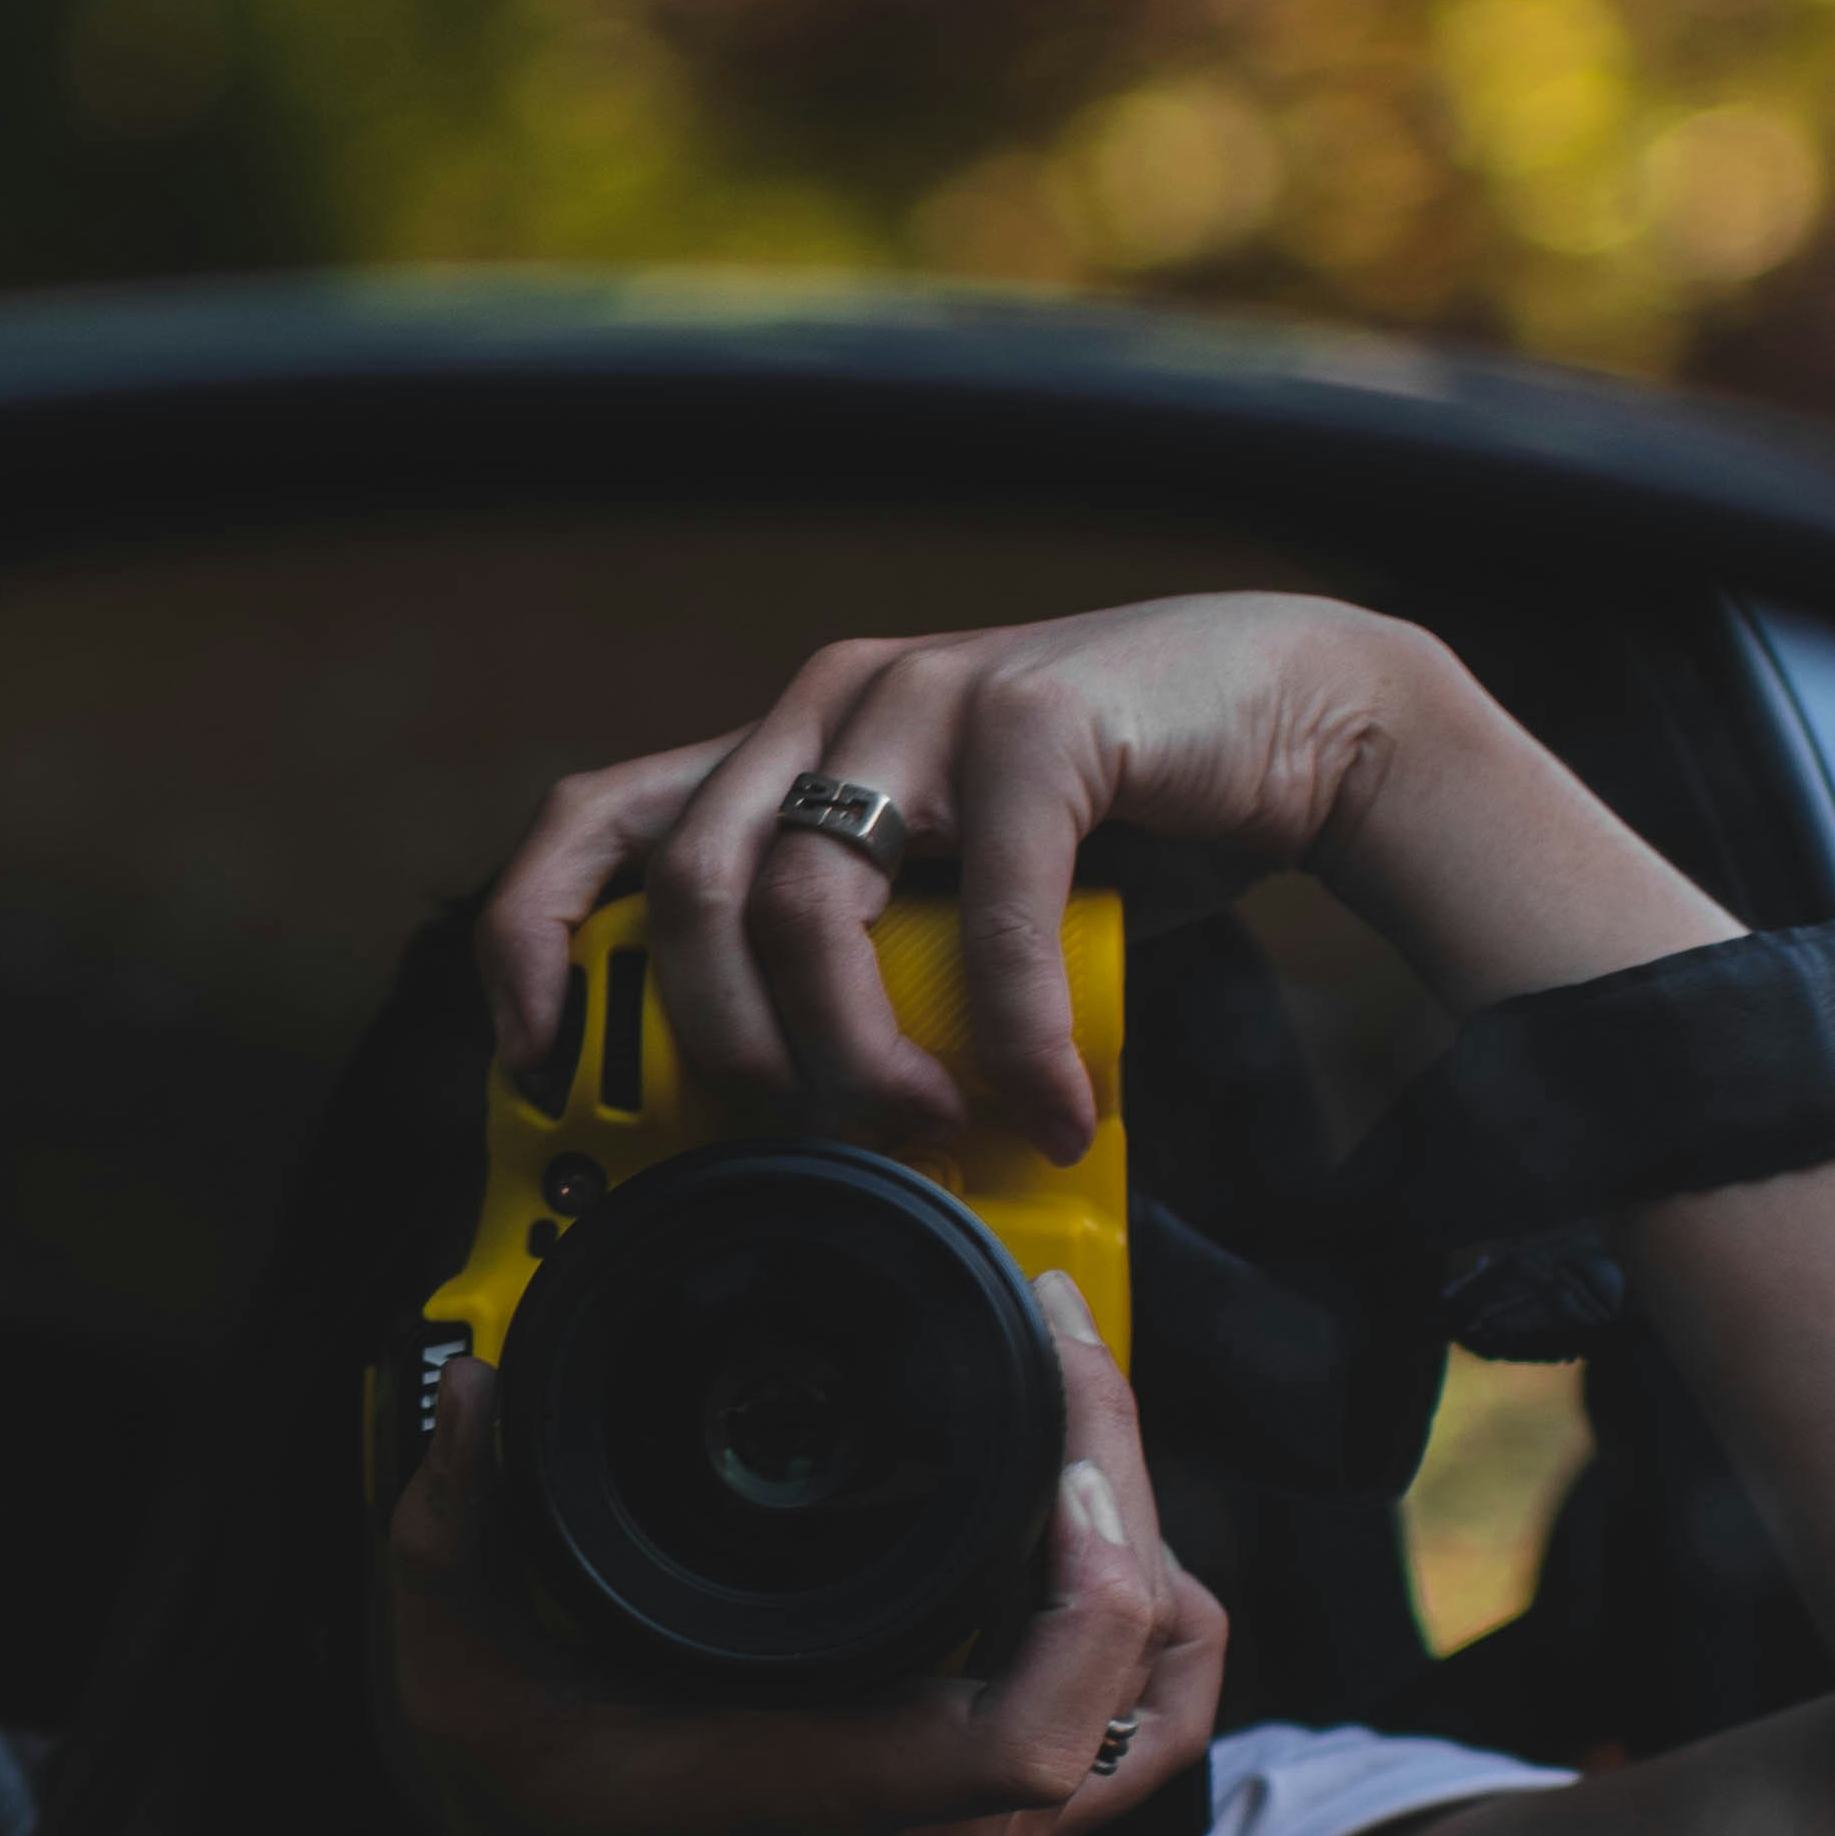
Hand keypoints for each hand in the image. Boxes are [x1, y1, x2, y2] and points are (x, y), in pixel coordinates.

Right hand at [378, 1295, 1222, 1835]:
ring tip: (1077, 1413)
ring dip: (1148, 1543)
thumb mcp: (461, 1694)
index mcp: (828, 1801)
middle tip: (1060, 1336)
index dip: (1087, 1585)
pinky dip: (1151, 1619)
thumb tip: (476, 1394)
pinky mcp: (1019, 1834)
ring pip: (1163, 1686)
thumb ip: (448, 1544)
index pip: (1030, 1731)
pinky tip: (1099, 1528)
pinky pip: (1149, 1720)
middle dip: (1122, 1476)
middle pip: (1128, 1659)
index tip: (1060, 1445)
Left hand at [477, 593, 1464, 1159]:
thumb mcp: (949, 906)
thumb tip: (787, 1134)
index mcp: (784, 751)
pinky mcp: (1034, 714)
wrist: (1300, 717)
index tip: (535, 1064)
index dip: (534, 937)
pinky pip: (981, 908)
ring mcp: (922, 697)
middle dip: (720, 1046)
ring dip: (855, 1056)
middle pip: (686, 890)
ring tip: (936, 1134)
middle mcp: (828, 707)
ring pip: (804, 903)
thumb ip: (867, 972)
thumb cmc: (1115, 831)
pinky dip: (1012, 1037)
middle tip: (798, 1137)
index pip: (597, 819)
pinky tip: (1054, 1108)